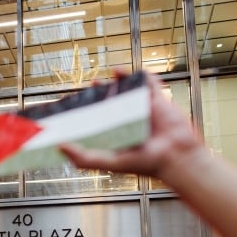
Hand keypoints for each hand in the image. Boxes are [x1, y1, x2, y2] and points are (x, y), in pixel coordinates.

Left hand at [59, 71, 204, 179]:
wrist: (176, 156)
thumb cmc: (146, 163)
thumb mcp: (109, 162)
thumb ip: (83, 157)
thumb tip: (60, 146)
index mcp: (118, 135)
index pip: (98, 122)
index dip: (86, 114)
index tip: (72, 107)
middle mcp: (129, 122)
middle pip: (111, 104)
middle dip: (98, 95)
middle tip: (87, 88)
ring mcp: (144, 110)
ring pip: (128, 92)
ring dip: (116, 83)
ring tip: (102, 79)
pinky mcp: (158, 100)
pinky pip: (149, 83)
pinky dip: (138, 75)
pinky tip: (121, 72)